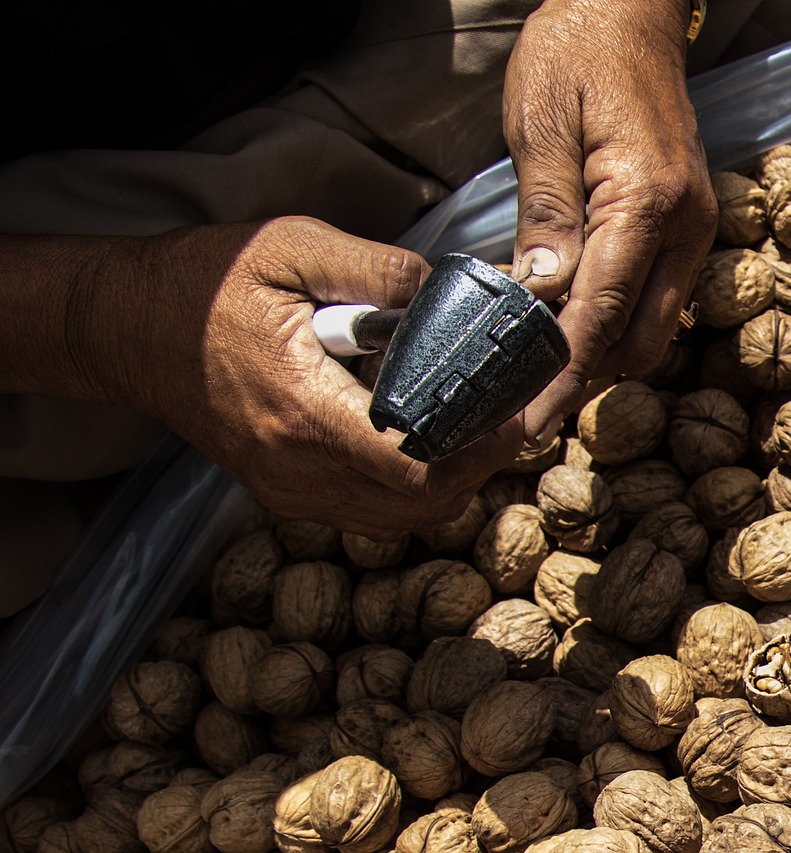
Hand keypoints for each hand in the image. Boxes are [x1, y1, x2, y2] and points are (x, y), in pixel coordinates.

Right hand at [2, 218, 522, 537]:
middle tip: (508, 422)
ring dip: (448, 484)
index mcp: (304, 410)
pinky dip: (409, 490)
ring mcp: (288, 488)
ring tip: (476, 431)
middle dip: (477, 469)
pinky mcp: (283, 491)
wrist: (125, 327)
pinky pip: (367, 514)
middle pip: (418, 505)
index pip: (414, 466)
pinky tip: (426, 444)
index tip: (513, 412)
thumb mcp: (293, 247)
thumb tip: (449, 292)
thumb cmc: (205, 284)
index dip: (479, 448)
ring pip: (397, 519)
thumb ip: (379, 269)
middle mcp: (297, 466)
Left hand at [502, 0, 717, 444]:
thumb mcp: (541, 123)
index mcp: (647, 201)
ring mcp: (692, 228)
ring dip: (600, 360)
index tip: (528, 422)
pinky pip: (655, 301)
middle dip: (584, 383)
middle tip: (524, 414)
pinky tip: (570, 331)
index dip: (562, 375)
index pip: (601, 313)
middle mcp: (684, 225)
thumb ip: (546, 214)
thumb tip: (541, 296)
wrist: (630, 8)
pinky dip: (614, 328)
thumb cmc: (578, 50)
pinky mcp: (685, 226)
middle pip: (639, 341)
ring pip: (652, 330)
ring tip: (538, 382)